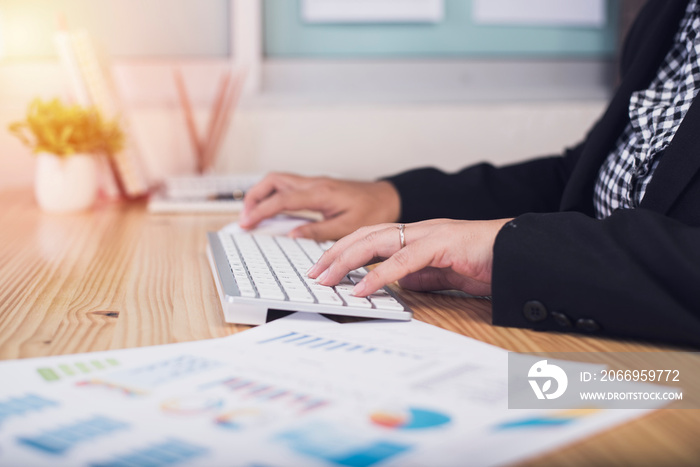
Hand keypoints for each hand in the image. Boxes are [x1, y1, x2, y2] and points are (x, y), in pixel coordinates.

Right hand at [239, 172, 400, 240]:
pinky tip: (273, 210)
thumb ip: (318, 231)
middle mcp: (315, 183)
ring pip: (278, 180)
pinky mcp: (317, 185)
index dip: (261, 211)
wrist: (389, 198)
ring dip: (262, 194)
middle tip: (245, 218)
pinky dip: (274, 195)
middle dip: (254, 197)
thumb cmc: (374, 211)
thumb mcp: (347, 227)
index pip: (282, 199)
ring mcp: (315, 182)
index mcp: (321, 193)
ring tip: (254, 215)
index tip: (247, 223)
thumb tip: (292, 234)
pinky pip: (288, 186)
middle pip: (273, 181)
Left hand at [307, 218, 512, 296]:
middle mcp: (417, 230)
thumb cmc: (486, 261)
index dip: (344, 250)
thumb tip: (397, 284)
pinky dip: (378, 274)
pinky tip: (362, 287)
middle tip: (314, 273)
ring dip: (346, 260)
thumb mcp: (443, 274)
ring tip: (326, 278)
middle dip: (334, 253)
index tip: (324, 268)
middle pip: (364, 234)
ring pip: (376, 240)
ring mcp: (428, 234)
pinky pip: (403, 260)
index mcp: (415, 236)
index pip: (370, 237)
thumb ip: (420, 276)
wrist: (519, 252)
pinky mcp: (442, 244)